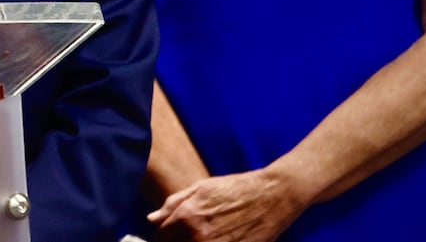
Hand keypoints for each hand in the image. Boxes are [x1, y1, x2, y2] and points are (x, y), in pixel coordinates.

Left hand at [146, 168, 308, 241]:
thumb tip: (152, 219)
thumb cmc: (236, 189)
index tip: (169, 232)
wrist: (272, 196)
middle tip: (185, 234)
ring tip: (202, 235)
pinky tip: (218, 238)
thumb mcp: (200, 188)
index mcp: (187, 218)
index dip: (163, 234)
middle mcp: (199, 238)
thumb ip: (173, 204)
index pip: (160, 237)